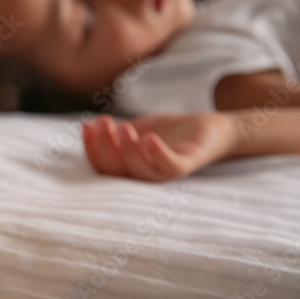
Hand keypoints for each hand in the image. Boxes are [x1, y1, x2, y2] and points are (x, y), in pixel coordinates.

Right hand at [82, 113, 238, 180]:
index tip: (87, 125)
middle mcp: (147, 175)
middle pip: (119, 171)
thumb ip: (118, 132)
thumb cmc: (173, 132)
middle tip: (103, 122)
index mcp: (132, 169)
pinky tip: (149, 138)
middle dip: (106, 147)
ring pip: (141, 171)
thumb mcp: (140, 128)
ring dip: (128, 151)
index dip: (92, 148)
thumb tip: (88, 127)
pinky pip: (171, 167)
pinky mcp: (188, 164)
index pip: (105, 166)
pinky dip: (159, 155)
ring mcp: (167, 172)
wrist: (212, 128)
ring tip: (124, 128)